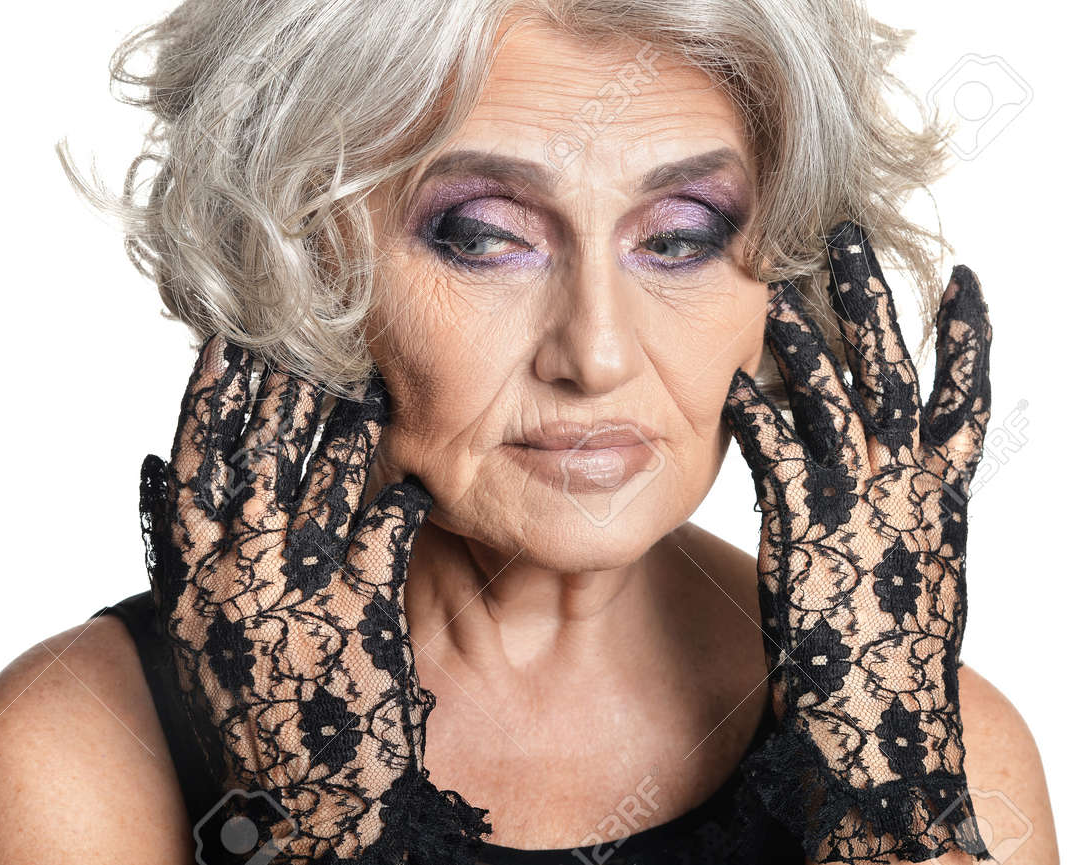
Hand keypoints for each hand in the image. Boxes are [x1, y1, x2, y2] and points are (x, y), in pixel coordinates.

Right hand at [138, 335, 490, 862]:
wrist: (302, 804)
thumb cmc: (249, 710)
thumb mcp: (191, 632)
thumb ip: (173, 546)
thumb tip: (151, 465)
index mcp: (191, 580)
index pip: (192, 467)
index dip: (208, 399)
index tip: (227, 342)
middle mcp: (236, 579)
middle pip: (256, 460)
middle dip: (280, 390)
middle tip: (306, 337)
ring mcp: (297, 595)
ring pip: (319, 483)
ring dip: (342, 428)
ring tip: (363, 384)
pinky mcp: (360, 615)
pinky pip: (383, 531)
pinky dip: (398, 494)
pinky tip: (414, 472)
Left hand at [722, 221, 993, 862]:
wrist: (881, 724)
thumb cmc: (893, 659)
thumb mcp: (917, 576)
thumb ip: (906, 521)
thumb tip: (894, 495)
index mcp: (943, 496)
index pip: (963, 398)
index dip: (967, 337)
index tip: (963, 279)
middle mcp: (908, 485)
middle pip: (892, 370)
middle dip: (869, 301)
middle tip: (843, 240)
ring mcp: (857, 501)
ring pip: (832, 396)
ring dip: (801, 338)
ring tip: (772, 289)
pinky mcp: (804, 525)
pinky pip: (776, 448)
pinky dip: (755, 409)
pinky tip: (731, 378)